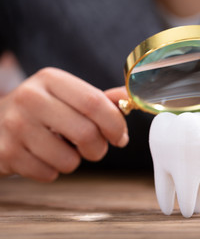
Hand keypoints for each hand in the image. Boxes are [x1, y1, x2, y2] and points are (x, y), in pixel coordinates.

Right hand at [0, 67, 128, 181]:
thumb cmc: (41, 110)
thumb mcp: (67, 95)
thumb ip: (100, 99)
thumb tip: (132, 99)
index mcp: (51, 79)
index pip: (95, 103)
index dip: (115, 124)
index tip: (120, 136)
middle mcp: (30, 98)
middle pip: (86, 133)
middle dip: (99, 148)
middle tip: (94, 148)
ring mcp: (14, 126)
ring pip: (69, 160)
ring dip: (74, 161)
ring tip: (62, 149)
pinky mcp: (6, 153)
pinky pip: (49, 174)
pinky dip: (53, 170)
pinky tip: (42, 156)